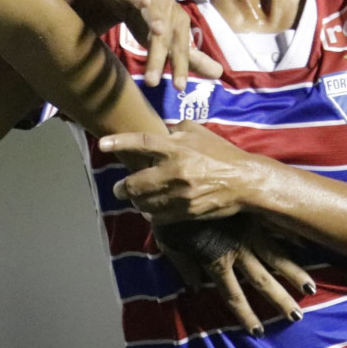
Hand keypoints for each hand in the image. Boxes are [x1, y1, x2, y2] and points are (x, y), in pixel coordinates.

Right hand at [72, 0, 220, 91]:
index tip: (179, 88)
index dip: (180, 68)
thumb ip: (191, 58)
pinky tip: (143, 1)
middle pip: (166, 37)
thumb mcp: (168, 41)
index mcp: (179, 27)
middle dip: (159, 57)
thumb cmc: (151, 18)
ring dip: (156, 21)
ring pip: (154, 14)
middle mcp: (170, 12)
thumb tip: (219, 74)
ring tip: (157, 32)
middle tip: (152, 81)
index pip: (180, 51)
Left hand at [99, 121, 258, 222]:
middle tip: (119, 188)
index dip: (119, 143)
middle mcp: (175, 171)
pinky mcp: (185, 212)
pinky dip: (150, 213)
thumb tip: (159, 131)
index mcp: (176, 148)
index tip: (102, 144)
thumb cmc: (221, 153)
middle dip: (122, 188)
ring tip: (136, 198)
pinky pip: (157, 216)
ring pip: (143, 203)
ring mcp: (179, 194)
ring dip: (136, 201)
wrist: (244, 181)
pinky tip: (151, 209)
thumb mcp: (198, 132)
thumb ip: (174, 130)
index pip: (141, 143)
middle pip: (134, 183)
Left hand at [153, 217, 317, 332]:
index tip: (258, 331)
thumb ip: (183, 265)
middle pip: (261, 281)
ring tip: (310, 290)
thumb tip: (193, 288)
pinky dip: (293, 236)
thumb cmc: (169, 213)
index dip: (245, 315)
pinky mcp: (254, 214)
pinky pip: (277, 227)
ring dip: (293, 274)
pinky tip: (307, 244)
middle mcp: (237, 250)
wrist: (182, 181)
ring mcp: (249, 232)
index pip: (232, 296)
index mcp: (216, 261)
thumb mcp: (168, 243)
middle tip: (296, 317)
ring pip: (277, 257)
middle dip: (279, 300)